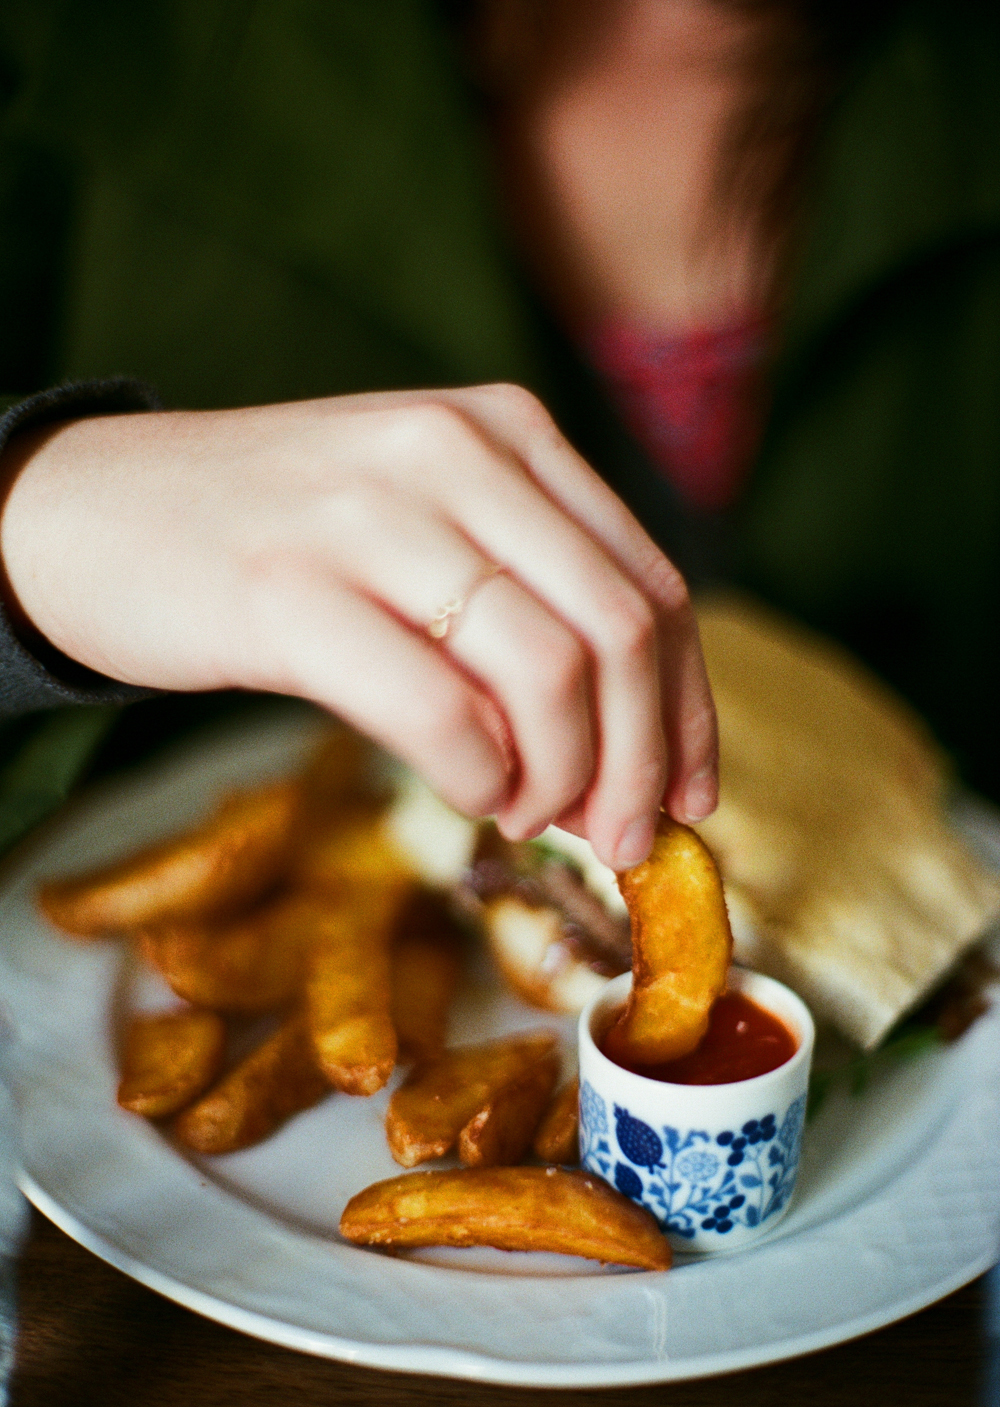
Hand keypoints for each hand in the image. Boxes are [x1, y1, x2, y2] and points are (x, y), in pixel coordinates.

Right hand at [0, 385, 716, 866]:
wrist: (95, 512)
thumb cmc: (281, 538)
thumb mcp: (425, 519)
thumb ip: (528, 597)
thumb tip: (633, 747)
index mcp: (507, 433)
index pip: (650, 588)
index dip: (688, 711)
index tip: (691, 796)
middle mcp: (452, 453)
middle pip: (618, 634)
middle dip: (644, 763)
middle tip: (616, 838)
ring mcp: (367, 514)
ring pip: (545, 671)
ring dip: (562, 779)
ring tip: (526, 815)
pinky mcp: (286, 590)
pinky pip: (439, 710)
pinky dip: (479, 777)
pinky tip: (471, 794)